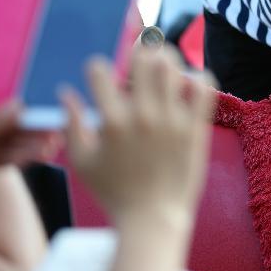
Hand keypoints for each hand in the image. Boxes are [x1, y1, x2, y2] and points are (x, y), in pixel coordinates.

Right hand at [62, 47, 215, 229]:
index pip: (99, 70)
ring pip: (173, 66)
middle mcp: (144, 116)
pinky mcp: (196, 128)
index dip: (95, 67)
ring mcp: (174, 121)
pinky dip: (198, 78)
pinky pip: (205, 88)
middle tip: (137, 58)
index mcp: (112, 123)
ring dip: (166, 58)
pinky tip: (188, 84)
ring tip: (162, 66)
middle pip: (143, 56)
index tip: (100, 76)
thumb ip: (71, 124)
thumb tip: (65, 92)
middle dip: (137, 50)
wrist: (152, 220)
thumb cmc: (114, 193)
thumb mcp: (82, 162)